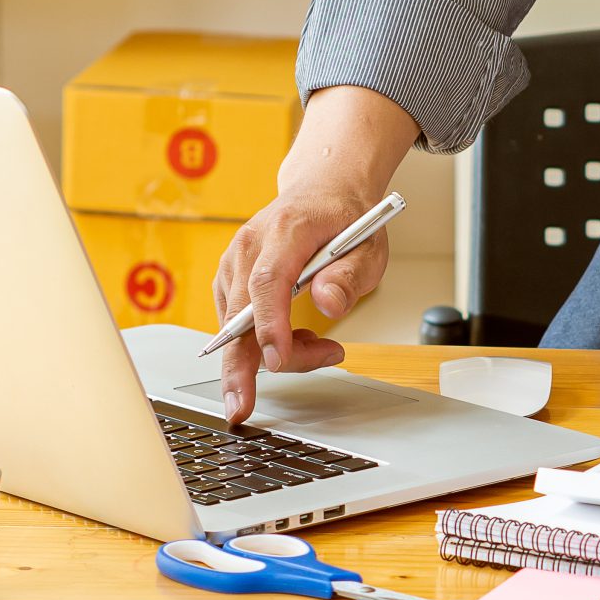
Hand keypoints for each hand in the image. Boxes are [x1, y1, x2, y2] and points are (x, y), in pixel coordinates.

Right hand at [211, 86, 419, 424]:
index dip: (269, 325)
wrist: (324, 189)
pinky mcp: (230, 280)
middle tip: (242, 409)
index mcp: (286, 230)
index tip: (278, 360)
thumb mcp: (368, 246)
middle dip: (239, 367)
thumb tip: (329, 304)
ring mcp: (234, 263)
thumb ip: (350, 276)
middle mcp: (249, 246)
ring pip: (239, 328)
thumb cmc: (346, 219)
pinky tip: (298, 336)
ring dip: (277, 351)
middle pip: (238, 314)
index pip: (267, 282)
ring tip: (325, 347)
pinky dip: (266, 342)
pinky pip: (239, 325)